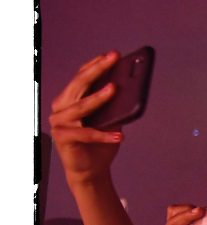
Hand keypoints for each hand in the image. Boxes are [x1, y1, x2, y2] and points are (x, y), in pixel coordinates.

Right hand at [48, 52, 126, 184]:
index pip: (81, 76)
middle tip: (113, 59)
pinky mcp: (63, 138)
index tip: (111, 54)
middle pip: (79, 85)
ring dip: (98, 98)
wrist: (91, 170)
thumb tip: (130, 89)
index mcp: (70, 99)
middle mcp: (61, 107)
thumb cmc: (99, 143)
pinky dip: (104, 135)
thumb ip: (114, 106)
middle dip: (97, 70)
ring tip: (114, 89)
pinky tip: (120, 136)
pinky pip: (86, 134)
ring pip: (80, 107)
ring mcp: (59, 122)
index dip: (95, 64)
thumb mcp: (110, 120)